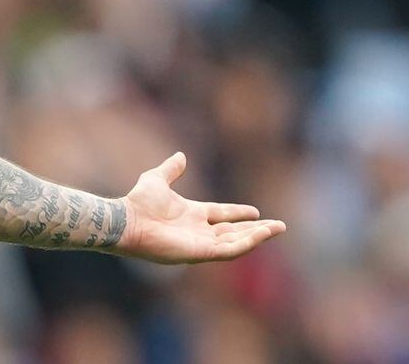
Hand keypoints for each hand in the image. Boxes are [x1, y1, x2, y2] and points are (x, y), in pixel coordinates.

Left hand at [117, 152, 285, 263]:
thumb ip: (171, 170)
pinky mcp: (200, 253)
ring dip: (257, 236)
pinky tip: (261, 234)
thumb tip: (181, 156)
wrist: (128, 220)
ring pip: (235, 242)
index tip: (255, 211)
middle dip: (256, 230)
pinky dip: (246, 243)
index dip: (237, 213)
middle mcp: (198, 231)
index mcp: (191, 214)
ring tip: (277, 229)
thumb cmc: (139, 202)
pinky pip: (228, 250)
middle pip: (233, 232)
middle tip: (279, 226)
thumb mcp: (157, 179)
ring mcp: (200, 243)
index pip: (221, 215)